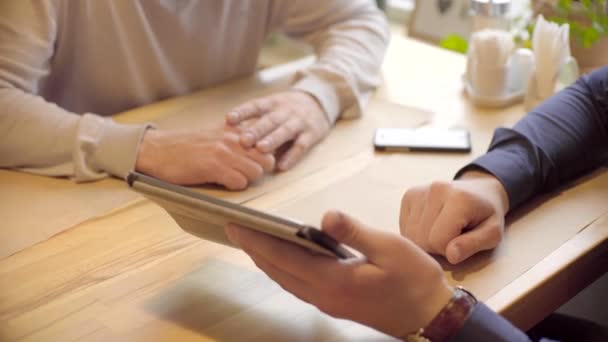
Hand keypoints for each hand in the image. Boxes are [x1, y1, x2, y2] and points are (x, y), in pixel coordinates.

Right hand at [135, 126, 274, 189]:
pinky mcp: (214, 167)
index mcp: (234, 129)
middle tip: (245, 175)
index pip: (267, 143)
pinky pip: (240, 182)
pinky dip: (234, 186)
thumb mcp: (215, 133)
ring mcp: (224, 152)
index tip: (256, 163)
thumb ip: (235, 138)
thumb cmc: (186, 146)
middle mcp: (233, 138)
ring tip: (232, 179)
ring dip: (247, 180)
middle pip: (267, 159)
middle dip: (260, 170)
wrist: (157, 149)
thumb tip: (256, 149)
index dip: (264, 157)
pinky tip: (221, 183)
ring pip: (257, 172)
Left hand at [225, 211, 453, 337]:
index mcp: (334, 280)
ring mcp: (328, 302)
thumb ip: (354, 232)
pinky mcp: (336, 303)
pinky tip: (284, 259)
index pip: (284, 258)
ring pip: (286, 281)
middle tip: (234, 230)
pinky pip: (299, 286)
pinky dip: (284, 270)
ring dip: (267, 261)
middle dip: (254, 250)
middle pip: (278, 271)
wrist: (431, 317)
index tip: (235, 226)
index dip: (257, 241)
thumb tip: (325, 216)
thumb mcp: (389, 248)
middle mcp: (324, 295)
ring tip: (253, 242)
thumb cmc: (415, 280)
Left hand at [226, 91, 329, 170]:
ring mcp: (300, 122)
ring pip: (285, 131)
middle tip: (243, 140)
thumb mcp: (272, 107)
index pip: (256, 106)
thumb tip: (228, 133)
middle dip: (256, 130)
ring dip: (273, 140)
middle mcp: (286, 111)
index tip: (229, 119)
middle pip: (270, 120)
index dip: (243, 112)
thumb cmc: (286, 109)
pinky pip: (301, 146)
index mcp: (273, 103)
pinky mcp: (312, 134)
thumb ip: (255, 119)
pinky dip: (292, 156)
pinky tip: (282, 166)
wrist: (319, 102)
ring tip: (261, 149)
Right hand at [400, 170, 508, 263]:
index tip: (461, 243)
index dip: (449, 251)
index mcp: (459, 199)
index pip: (438, 241)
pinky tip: (430, 226)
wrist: (479, 189)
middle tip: (452, 238)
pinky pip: (404, 227)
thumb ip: (473, 245)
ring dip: (425, 241)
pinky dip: (416, 233)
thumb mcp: (493, 233)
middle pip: (422, 239)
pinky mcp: (409, 194)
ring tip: (442, 231)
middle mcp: (435, 190)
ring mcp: (419, 191)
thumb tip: (451, 256)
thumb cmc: (487, 215)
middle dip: (436, 247)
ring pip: (410, 235)